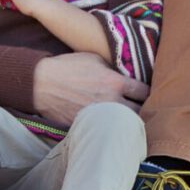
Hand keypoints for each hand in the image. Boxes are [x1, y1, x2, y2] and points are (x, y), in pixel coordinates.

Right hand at [32, 52, 149, 122]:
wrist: (41, 83)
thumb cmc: (68, 67)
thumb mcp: (95, 59)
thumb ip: (114, 68)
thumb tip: (126, 75)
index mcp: (115, 82)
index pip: (144, 91)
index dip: (147, 92)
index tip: (146, 93)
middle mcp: (111, 101)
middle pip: (140, 112)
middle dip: (143, 110)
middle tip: (142, 109)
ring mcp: (99, 117)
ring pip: (125, 125)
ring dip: (129, 122)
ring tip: (130, 121)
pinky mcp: (87, 127)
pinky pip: (106, 130)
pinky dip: (110, 129)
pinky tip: (111, 127)